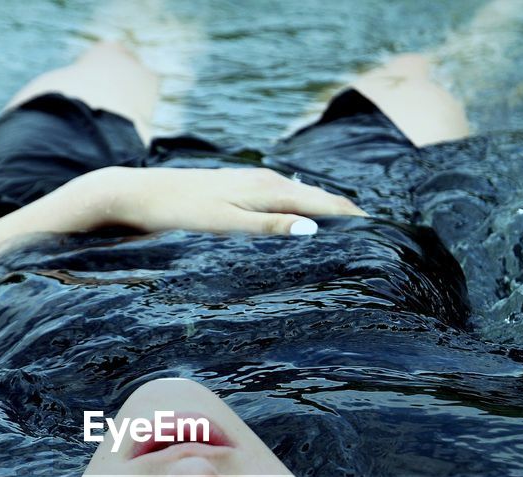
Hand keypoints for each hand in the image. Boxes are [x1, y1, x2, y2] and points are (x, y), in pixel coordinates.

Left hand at [79, 166, 365, 235]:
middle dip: (351, 221)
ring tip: (354, 244)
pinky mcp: (239, 191)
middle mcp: (266, 181)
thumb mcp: (223, 226)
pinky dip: (305, 216)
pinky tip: (307, 232)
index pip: (329, 204)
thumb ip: (268, 227)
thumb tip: (315, 229)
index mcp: (269, 188)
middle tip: (380, 249)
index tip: (386, 243)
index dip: (359, 223)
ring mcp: (252, 184)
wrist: (135, 196)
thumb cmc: (176, 215)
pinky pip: (285, 203)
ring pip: (305, 200)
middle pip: (322, 200)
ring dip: (329, 219)